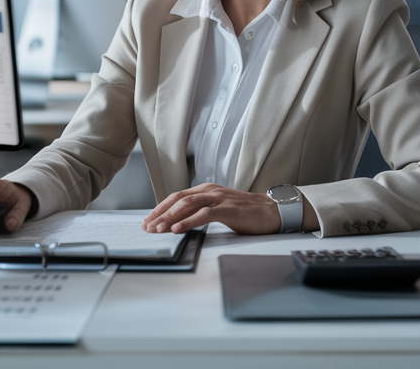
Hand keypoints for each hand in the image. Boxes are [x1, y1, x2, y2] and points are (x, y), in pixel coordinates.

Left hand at [141, 183, 283, 234]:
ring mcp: (219, 198)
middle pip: (178, 199)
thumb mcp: (219, 209)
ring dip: (170, 218)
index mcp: (206, 190)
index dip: (160, 208)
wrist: (272, 211)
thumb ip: (201, 211)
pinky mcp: (228, 209)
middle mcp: (210, 191)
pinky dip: (188, 221)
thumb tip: (179, 223)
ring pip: (188, 205)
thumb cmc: (246, 213)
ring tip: (158, 229)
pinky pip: (204, 214)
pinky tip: (178, 229)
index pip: (177, 197)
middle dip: (160, 213)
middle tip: (147, 226)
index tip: (148, 220)